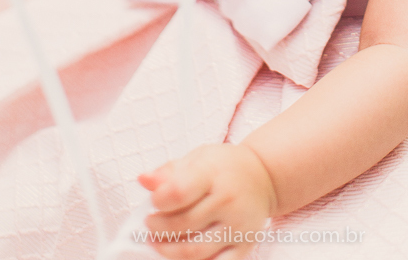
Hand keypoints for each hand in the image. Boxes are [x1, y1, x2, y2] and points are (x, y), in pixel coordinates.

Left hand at [138, 143, 276, 258]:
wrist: (263, 177)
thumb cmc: (225, 167)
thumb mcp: (198, 157)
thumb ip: (169, 171)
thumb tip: (144, 180)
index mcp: (213, 173)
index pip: (178, 192)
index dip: (158, 201)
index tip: (153, 201)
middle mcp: (227, 200)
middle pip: (182, 225)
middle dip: (157, 229)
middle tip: (149, 225)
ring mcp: (237, 227)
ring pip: (194, 251)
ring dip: (167, 250)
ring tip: (157, 242)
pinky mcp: (244, 246)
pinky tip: (180, 256)